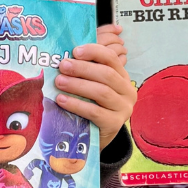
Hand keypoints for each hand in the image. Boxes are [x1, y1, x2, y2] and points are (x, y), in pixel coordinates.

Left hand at [55, 27, 135, 150]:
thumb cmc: (91, 105)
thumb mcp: (91, 86)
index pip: (111, 58)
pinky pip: (95, 112)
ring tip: (59, 82)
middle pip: (106, 74)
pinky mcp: (115, 124)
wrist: (95, 137)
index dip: (94, 52)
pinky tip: (62, 100)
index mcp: (122, 77)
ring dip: (77, 85)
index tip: (75, 51)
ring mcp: (124, 109)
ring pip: (101, 92)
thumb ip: (85, 71)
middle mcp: (127, 91)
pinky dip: (76, 104)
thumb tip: (65, 55)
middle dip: (82, 68)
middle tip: (63, 66)